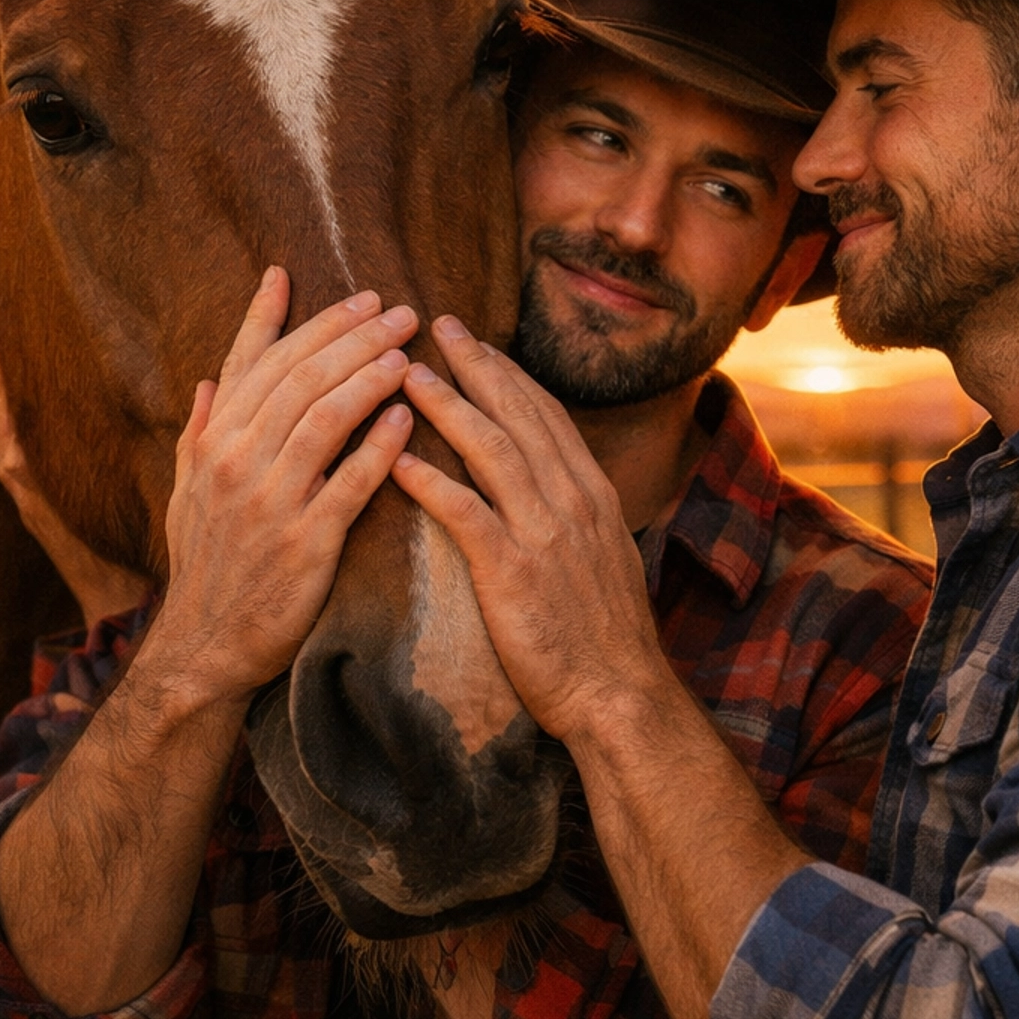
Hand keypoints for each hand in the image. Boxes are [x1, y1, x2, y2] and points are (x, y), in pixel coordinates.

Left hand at [0, 343, 153, 630]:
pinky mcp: (44, 514)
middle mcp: (27, 496)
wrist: (113, 609)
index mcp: (35, 491)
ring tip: (15, 382)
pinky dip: (24, 438)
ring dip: (8, 414)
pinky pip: (24, 465)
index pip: (7, 431)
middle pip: (2, 434)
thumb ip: (76, 491)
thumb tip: (36, 455)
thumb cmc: (119, 569)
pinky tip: (42, 430)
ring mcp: (34, 506)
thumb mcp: (101, 521)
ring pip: (10, 449)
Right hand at [149, 269, 416, 709]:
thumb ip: (199, 434)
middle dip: (349, 334)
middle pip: (299, 376)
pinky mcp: (304, 543)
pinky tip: (408, 417)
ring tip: (407, 347)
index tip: (302, 275)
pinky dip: (379, 446)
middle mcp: (234, 461)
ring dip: (369, 374)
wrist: (205, 648)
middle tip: (394, 307)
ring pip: (324, 416)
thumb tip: (210, 382)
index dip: (282, 316)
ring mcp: (268, 500)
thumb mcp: (186, 494)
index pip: (251, 362)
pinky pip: (348, 483)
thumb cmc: (206, 567)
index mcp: (212, 442)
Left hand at [391, 318, 673, 743]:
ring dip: (449, 407)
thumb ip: (574, 516)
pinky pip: (468, 514)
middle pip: (518, 415)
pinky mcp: (516, 571)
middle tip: (436, 325)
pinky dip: (433, 482)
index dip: (506, 373)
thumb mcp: (602, 559)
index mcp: (591, 494)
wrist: (619, 693)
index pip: (544, 415)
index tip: (475, 342)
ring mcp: (546, 533)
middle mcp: (572, 501)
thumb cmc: (603, 637)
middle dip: (475, 366)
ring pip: (493, 450)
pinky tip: (399, 460)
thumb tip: (548, 488)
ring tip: (407, 375)